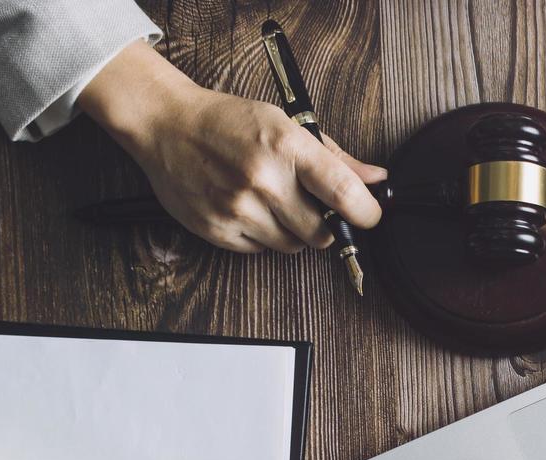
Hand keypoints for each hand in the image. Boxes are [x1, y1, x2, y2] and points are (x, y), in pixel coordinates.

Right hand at [79, 41, 383, 252]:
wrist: (167, 125)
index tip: (370, 216)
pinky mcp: (217, 229)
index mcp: (287, 146)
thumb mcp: (287, 125)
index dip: (367, 213)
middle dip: (324, 225)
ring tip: (273, 202)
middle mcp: (263, 179)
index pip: (344, 193)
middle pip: (321, 232)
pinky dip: (262, 236)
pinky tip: (248, 208)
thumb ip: (336, 157)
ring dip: (292, 232)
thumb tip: (378, 180)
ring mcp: (238, 207)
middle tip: (309, 204)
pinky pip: (260, 251)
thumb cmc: (230, 122)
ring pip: (293, 246)